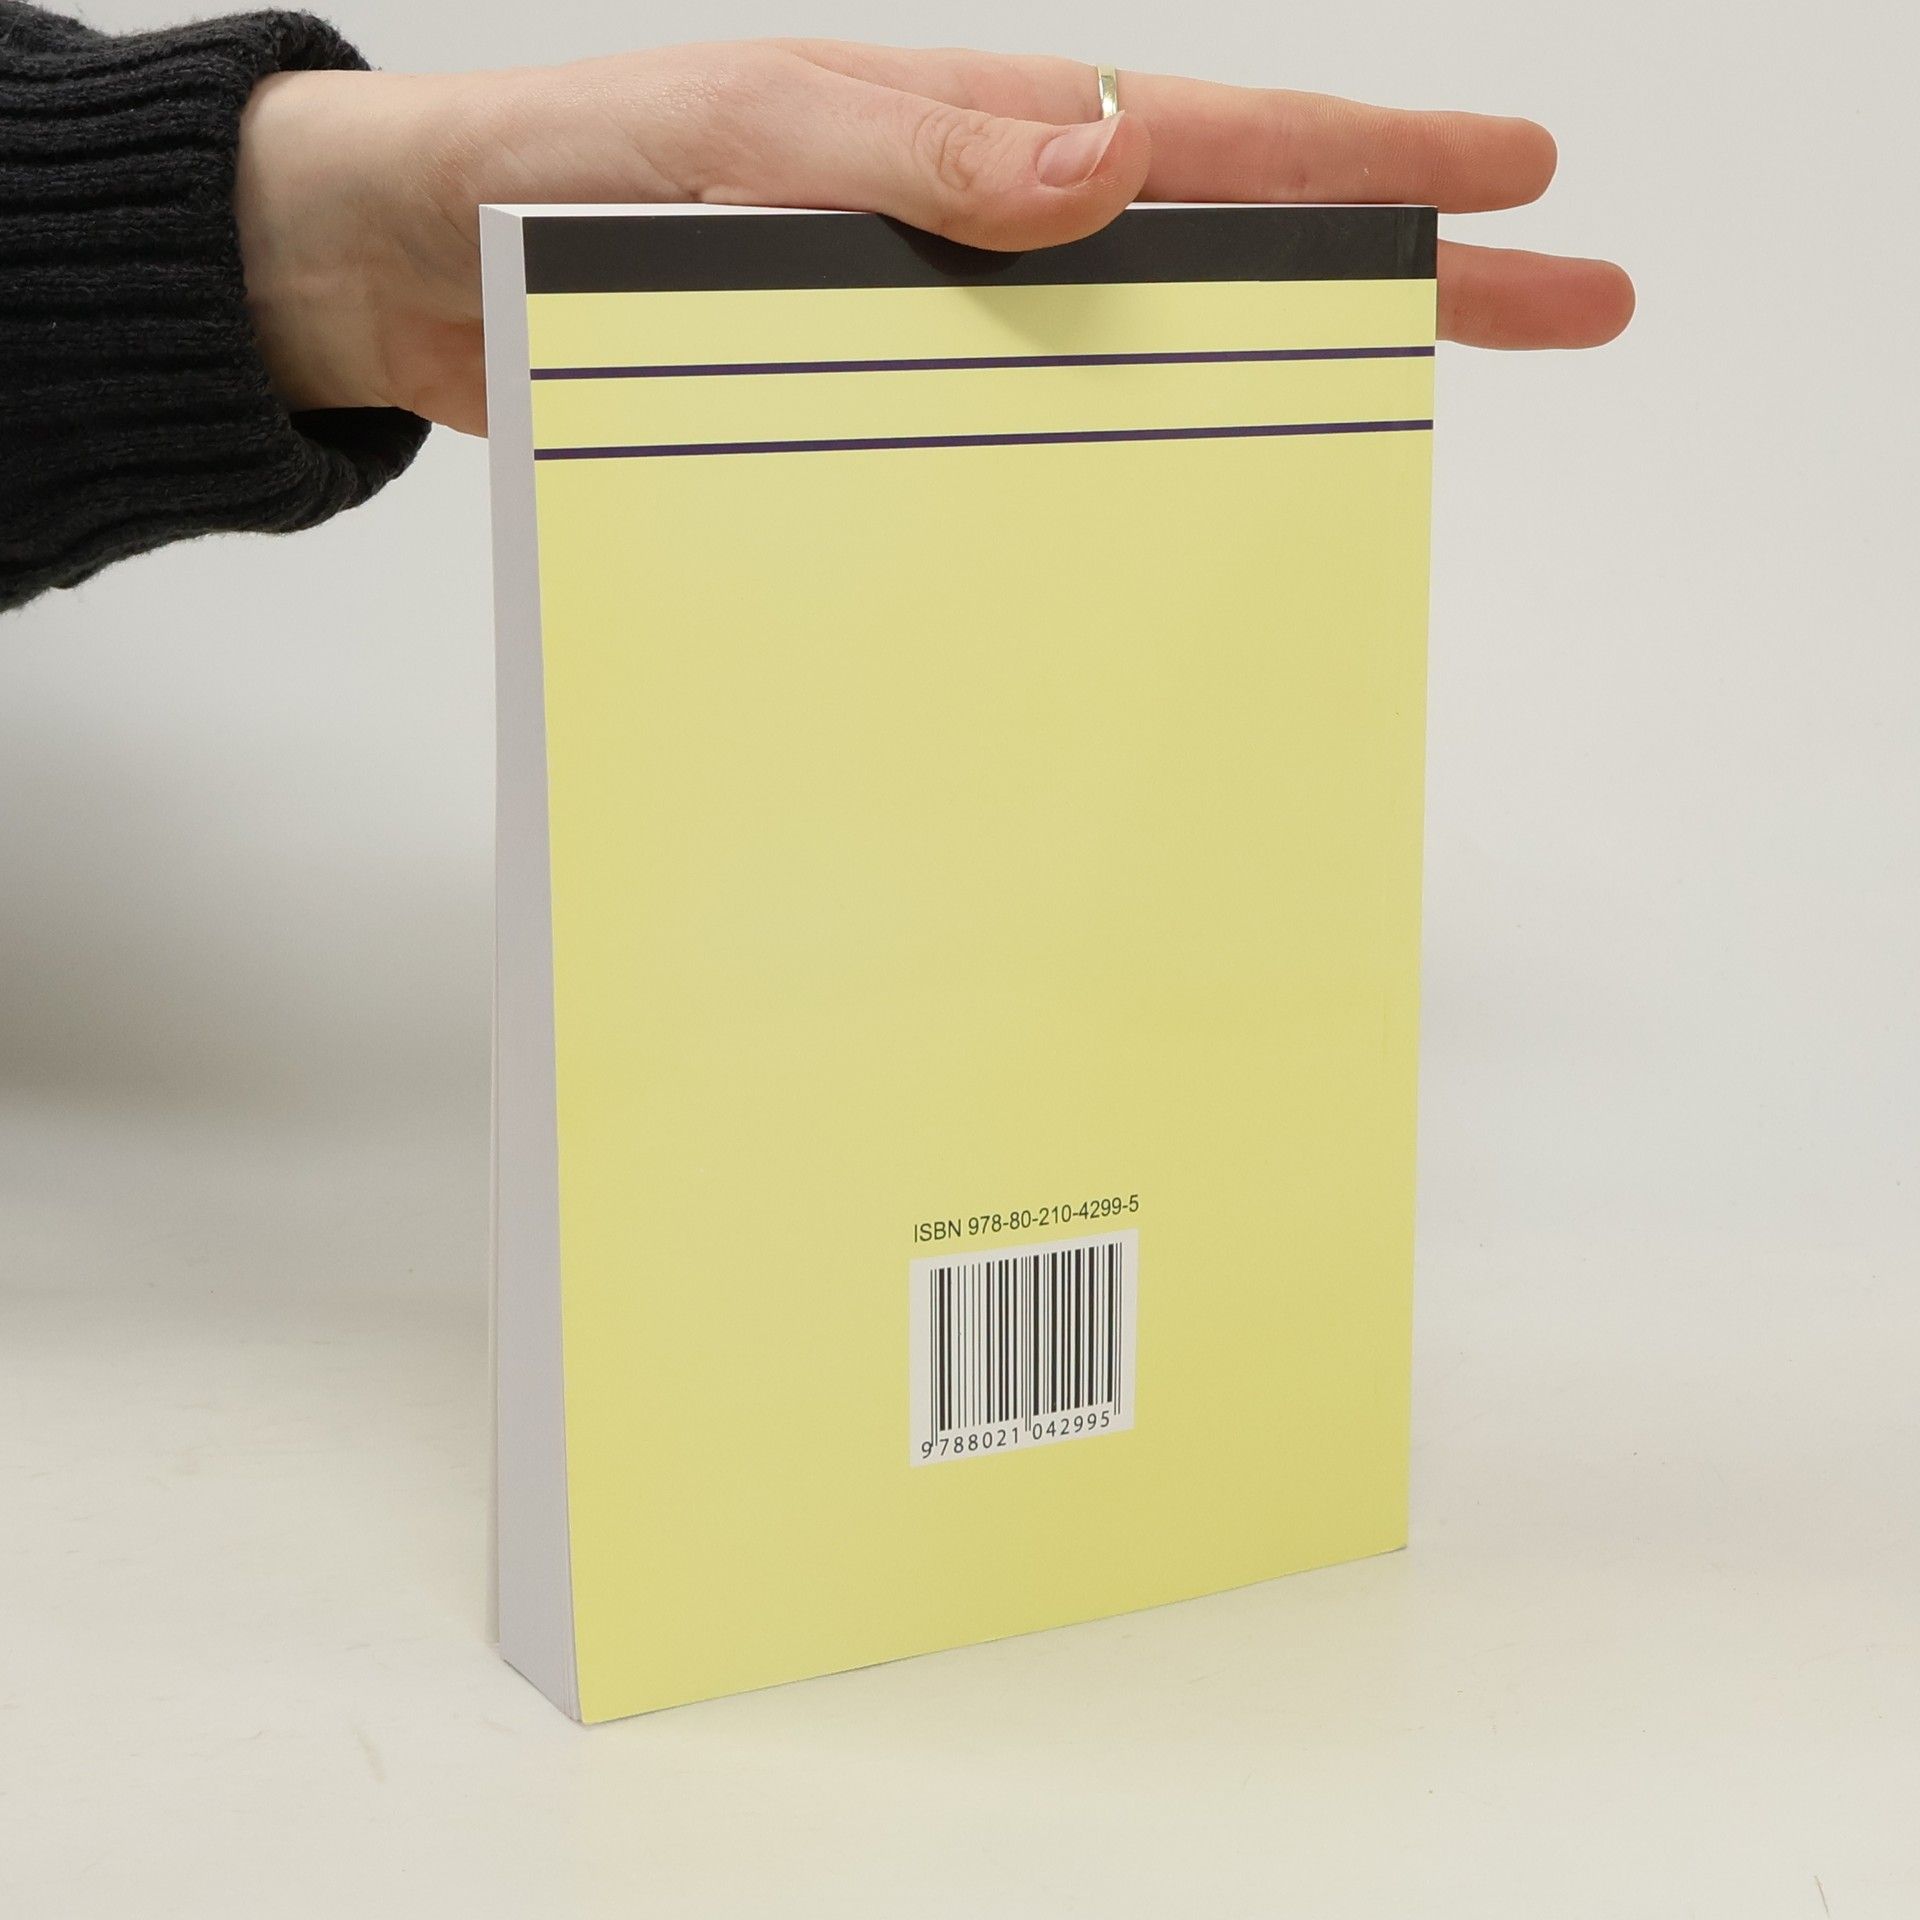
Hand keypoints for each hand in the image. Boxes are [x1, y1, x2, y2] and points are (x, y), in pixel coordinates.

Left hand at [233, 39, 1634, 435]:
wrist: (414, 280)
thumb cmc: (553, 179)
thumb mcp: (733, 136)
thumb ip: (908, 147)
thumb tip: (1105, 160)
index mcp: (978, 144)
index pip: (1220, 146)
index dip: (1380, 170)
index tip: (1526, 185)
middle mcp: (982, 238)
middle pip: (1236, 255)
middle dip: (1409, 281)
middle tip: (1570, 306)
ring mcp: (938, 331)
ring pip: (1147, 361)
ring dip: (1277, 399)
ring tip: (1400, 444)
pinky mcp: (872, 418)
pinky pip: (1025, 448)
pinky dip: (1112, 484)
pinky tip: (1169, 535)